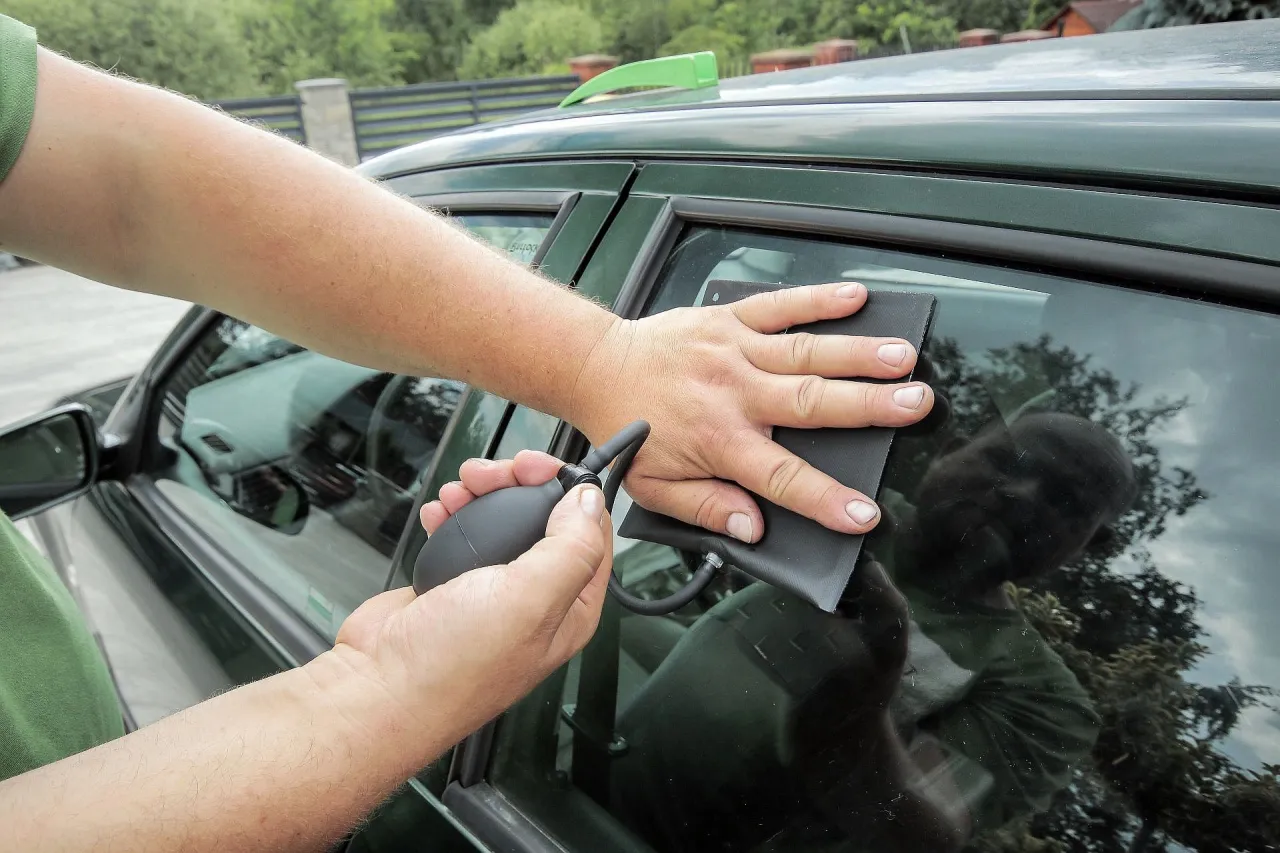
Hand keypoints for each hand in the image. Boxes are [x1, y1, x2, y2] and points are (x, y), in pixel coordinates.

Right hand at [335, 452, 609, 743]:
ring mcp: (491, 592)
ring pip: (500, 520)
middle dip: (518, 485)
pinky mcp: (452, 584)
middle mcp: (535, 600)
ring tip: (460, 490)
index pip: (592, 534)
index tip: (545, 469)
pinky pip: (461, 532)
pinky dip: (451, 514)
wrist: (378, 687)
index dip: (572, 492)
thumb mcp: (531, 598)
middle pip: (543, 517)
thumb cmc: (453, 665)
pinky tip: (441, 512)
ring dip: (482, 494)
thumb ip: (571, 547)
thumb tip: (590, 502)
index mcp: (570, 609)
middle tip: (496, 473)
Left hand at [572, 282, 934, 542]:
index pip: (781, 477)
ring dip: (857, 352)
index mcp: (720, 441)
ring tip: (903, 355)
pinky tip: (856, 296)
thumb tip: (752, 527)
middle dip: (869, 406)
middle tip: (917, 404)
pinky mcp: (730, 318)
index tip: (863, 513)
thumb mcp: (656, 488)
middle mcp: (734, 394)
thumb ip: (707, 508)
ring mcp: (735, 350)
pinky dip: (817, 299)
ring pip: (806, 352)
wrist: (598, 368)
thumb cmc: (630, 428)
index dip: (824, 499)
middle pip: (812, 402)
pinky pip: (779, 306)